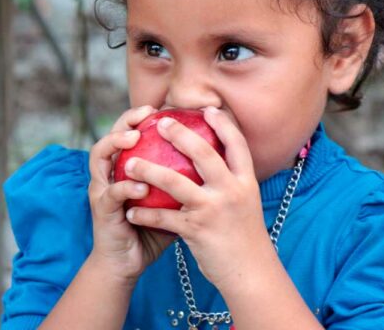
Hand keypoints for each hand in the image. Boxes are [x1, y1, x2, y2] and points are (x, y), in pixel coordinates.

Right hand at [87, 105, 176, 284]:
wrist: (128, 262)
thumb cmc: (153, 228)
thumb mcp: (171, 199)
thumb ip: (184, 179)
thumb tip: (218, 159)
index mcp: (125, 166)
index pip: (128, 131)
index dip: (140, 115)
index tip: (162, 107)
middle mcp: (109, 172)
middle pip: (110, 134)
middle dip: (125, 119)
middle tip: (145, 113)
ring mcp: (101, 189)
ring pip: (99, 156)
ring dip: (115, 143)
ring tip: (133, 138)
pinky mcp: (101, 210)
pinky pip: (111, 193)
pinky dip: (126, 187)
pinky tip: (142, 187)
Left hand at [123, 106, 274, 288]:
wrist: (252, 274)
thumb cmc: (245, 237)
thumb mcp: (247, 203)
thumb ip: (232, 182)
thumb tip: (216, 161)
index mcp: (246, 182)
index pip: (237, 145)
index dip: (223, 124)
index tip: (208, 109)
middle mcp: (232, 191)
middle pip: (204, 153)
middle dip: (180, 134)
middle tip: (162, 122)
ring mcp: (213, 210)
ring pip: (175, 182)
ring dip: (149, 170)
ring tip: (131, 164)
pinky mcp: (197, 230)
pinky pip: (164, 217)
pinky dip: (145, 212)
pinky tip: (132, 210)